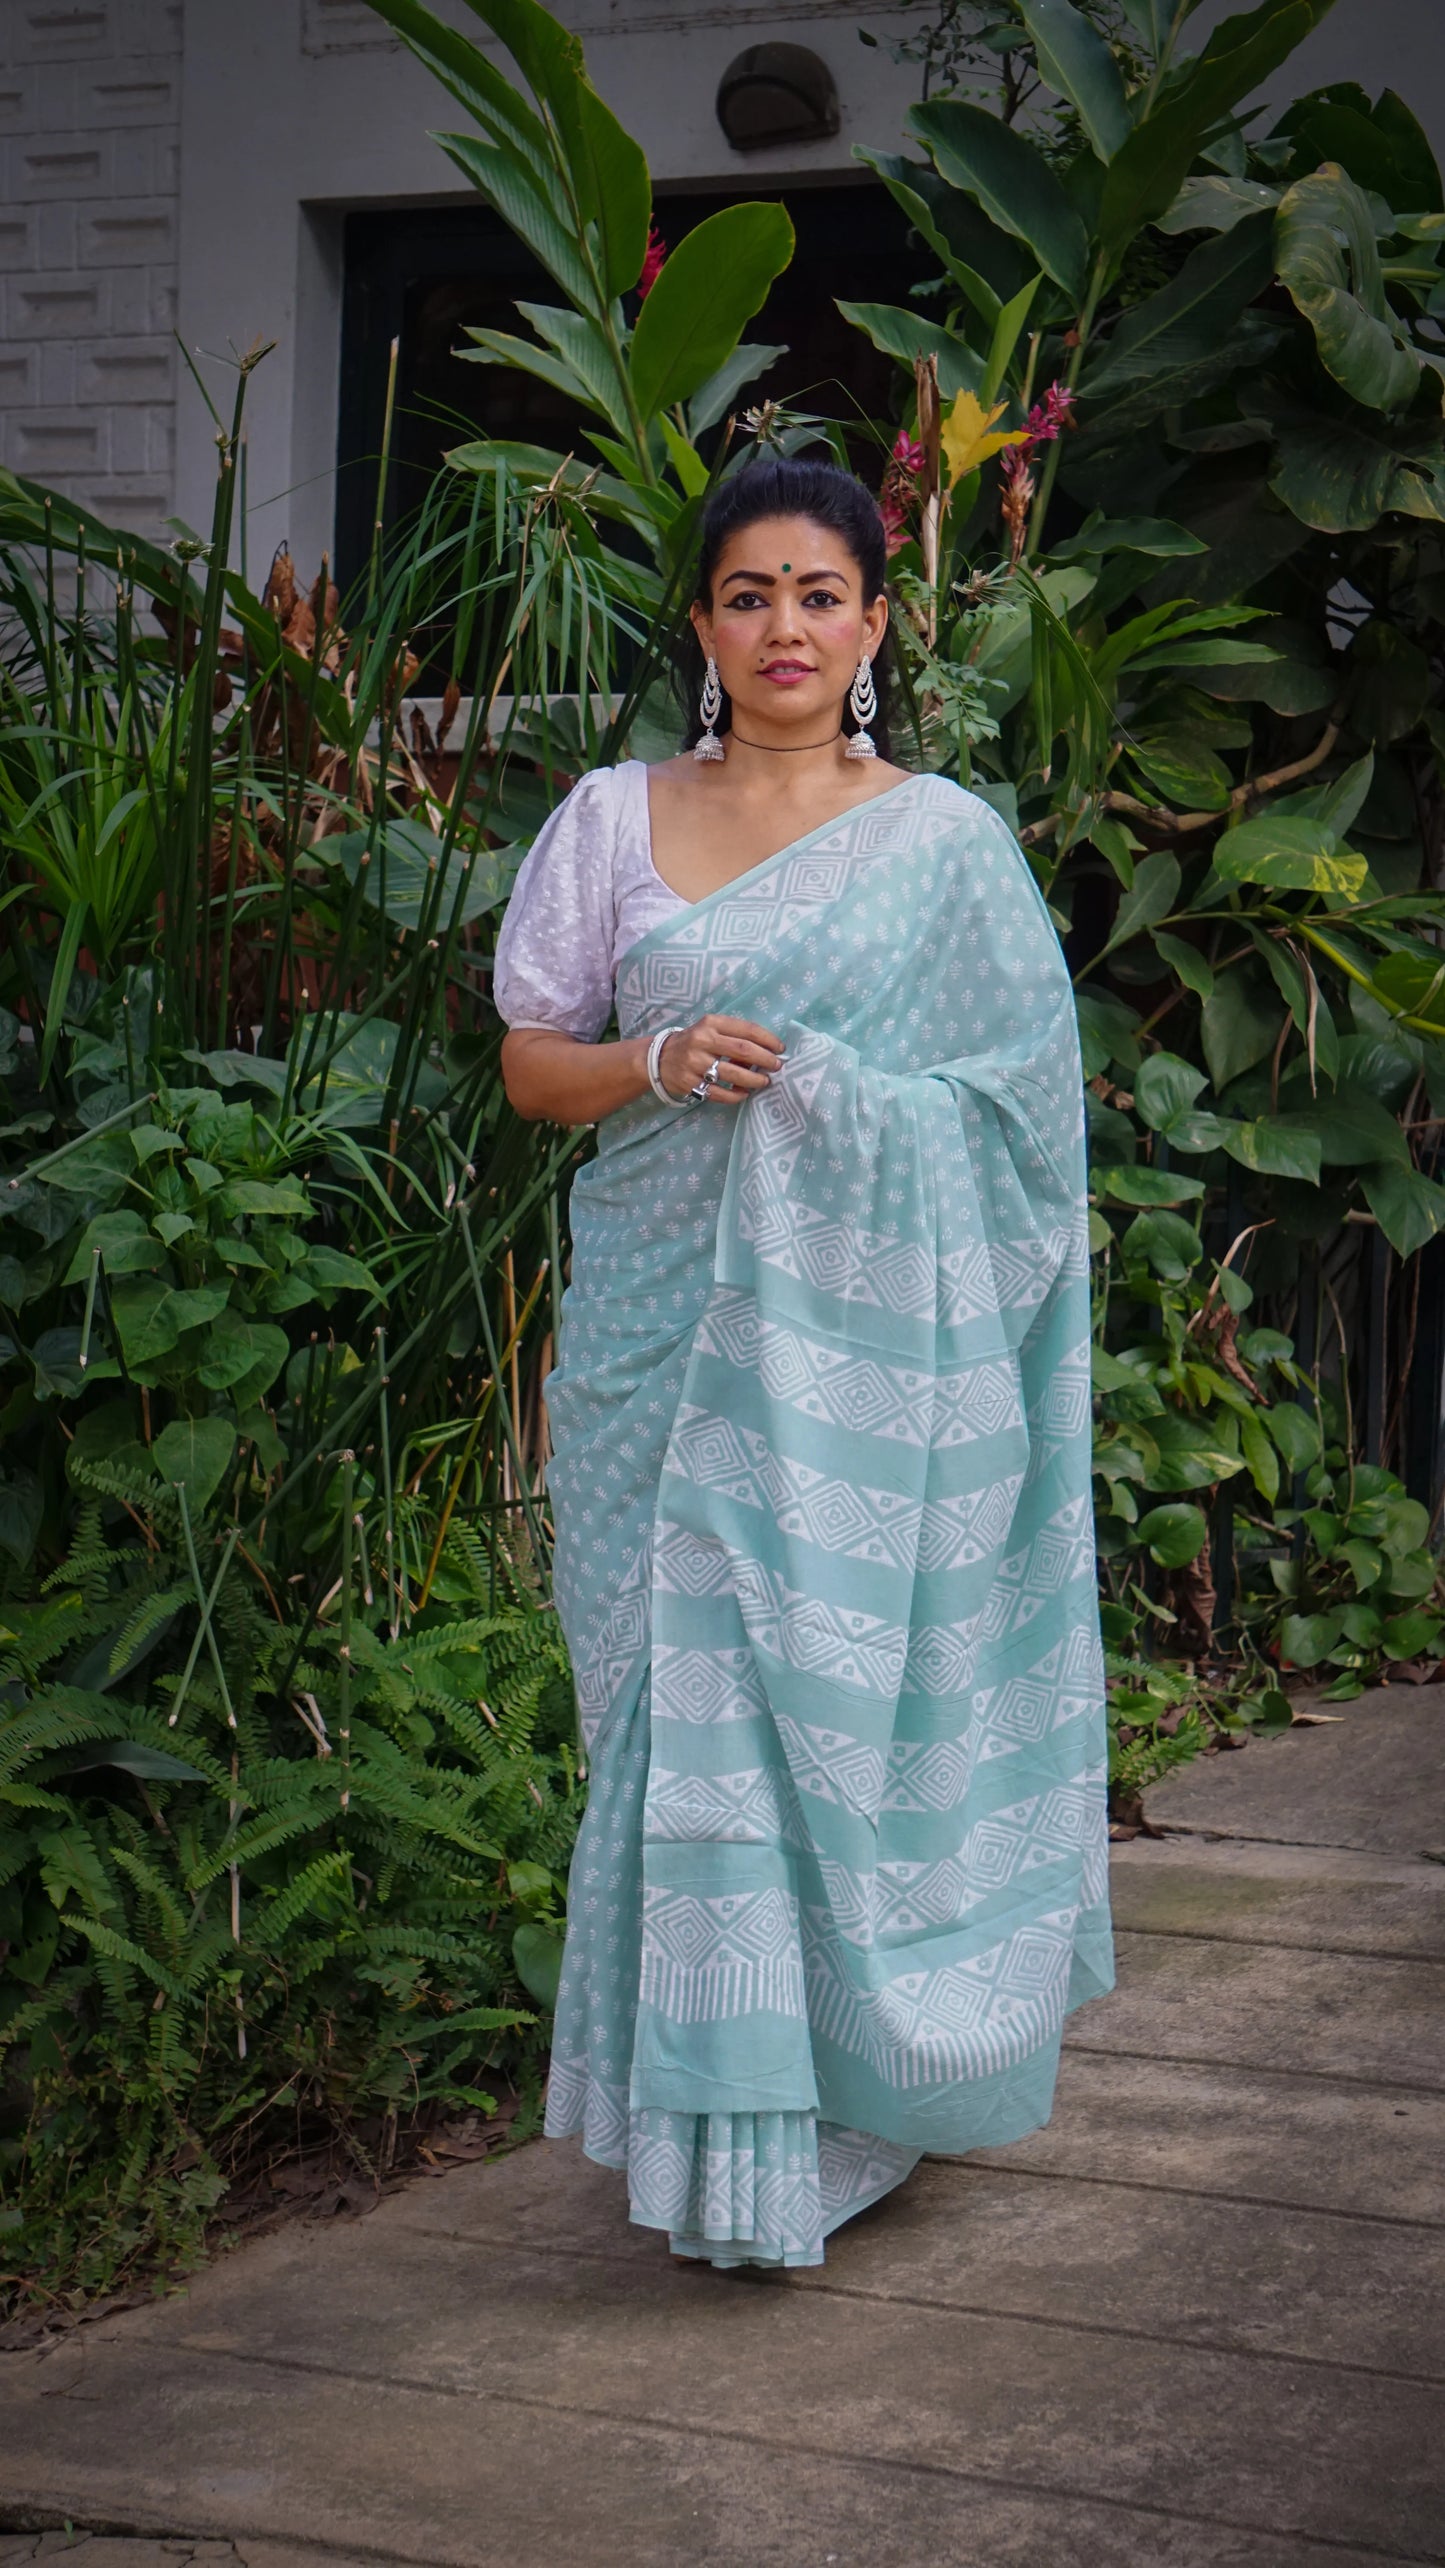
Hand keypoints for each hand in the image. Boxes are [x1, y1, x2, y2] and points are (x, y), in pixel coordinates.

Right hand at [659, 1014, 783, 1105]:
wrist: (659, 1058)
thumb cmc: (694, 1043)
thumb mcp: (710, 1030)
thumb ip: (734, 1036)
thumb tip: (766, 1050)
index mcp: (711, 1024)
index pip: (746, 1029)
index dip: (768, 1040)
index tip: (780, 1049)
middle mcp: (702, 1041)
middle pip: (743, 1050)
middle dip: (765, 1059)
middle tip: (777, 1067)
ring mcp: (694, 1063)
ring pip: (733, 1074)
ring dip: (754, 1080)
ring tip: (764, 1082)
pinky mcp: (689, 1083)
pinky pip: (720, 1093)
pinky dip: (736, 1095)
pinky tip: (744, 1093)